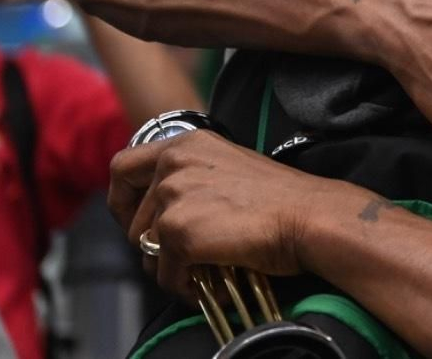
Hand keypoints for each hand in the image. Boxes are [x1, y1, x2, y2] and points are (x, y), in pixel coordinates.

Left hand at [110, 131, 334, 294]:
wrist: (309, 216)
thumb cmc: (281, 199)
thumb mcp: (228, 168)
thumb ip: (192, 178)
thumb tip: (165, 214)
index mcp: (186, 144)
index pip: (122, 167)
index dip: (122, 201)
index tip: (138, 222)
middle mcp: (173, 164)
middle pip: (132, 220)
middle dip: (153, 246)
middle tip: (183, 258)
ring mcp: (173, 197)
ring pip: (147, 251)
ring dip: (172, 268)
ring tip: (205, 271)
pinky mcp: (178, 232)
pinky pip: (166, 275)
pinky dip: (186, 287)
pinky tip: (214, 283)